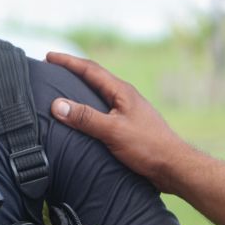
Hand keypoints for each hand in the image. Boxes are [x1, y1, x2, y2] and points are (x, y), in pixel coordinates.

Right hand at [46, 51, 190, 192]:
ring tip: (63, 88)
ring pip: (99, 93)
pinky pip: (102, 108)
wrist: (175, 168)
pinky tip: (83, 115)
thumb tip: (56, 105)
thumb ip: (85, 118)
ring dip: (80, 87)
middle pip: (94, 77)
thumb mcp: (113, 131)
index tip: (49, 57)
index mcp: (121, 91)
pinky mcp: (128, 125)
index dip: (68, 62)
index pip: (90, 70)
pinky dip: (88, 105)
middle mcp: (124, 97)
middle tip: (53, 68)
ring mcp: (127, 110)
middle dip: (72, 70)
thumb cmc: (148, 147)